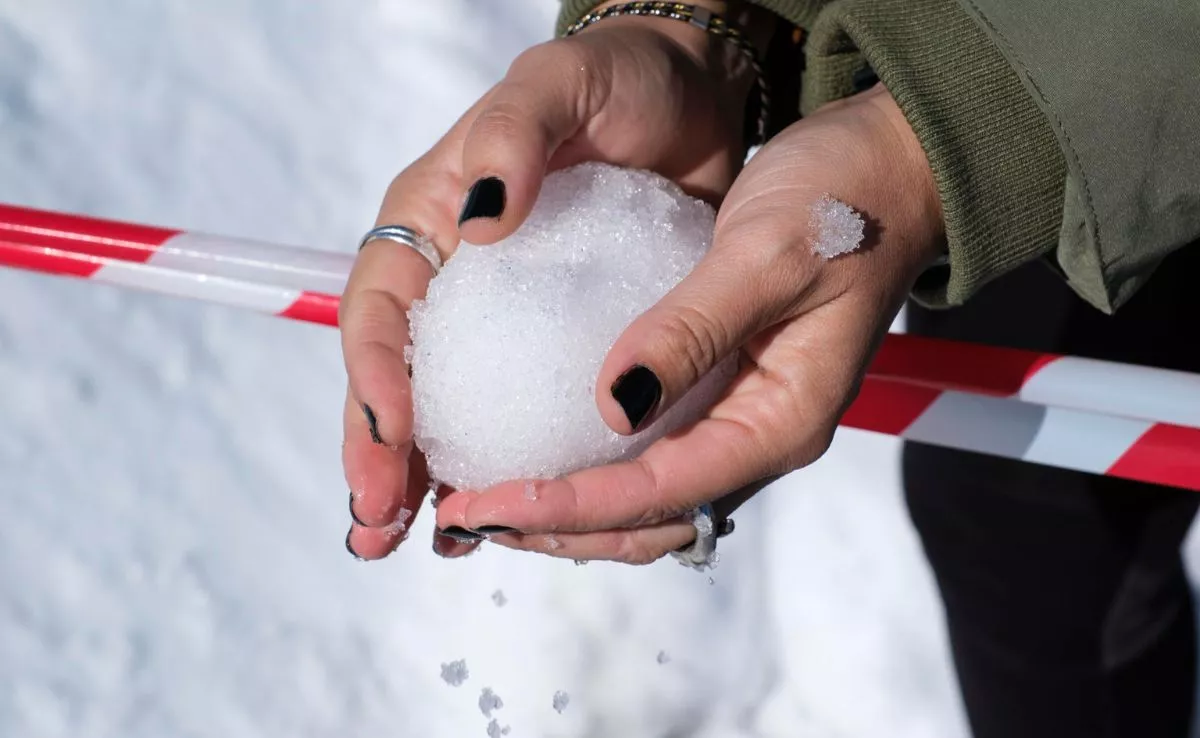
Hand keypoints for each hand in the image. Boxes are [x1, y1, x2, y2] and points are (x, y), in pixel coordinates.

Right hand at [340, 2, 767, 559]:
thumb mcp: (558, 85)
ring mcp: (508, 322)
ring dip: (438, 483)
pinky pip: (528, 412)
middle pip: (399, 382)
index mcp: (428, 227)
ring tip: (439, 544)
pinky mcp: (565, 343)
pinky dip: (519, 462)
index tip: (389, 448)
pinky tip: (524, 513)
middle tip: (377, 531)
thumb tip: (481, 222)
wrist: (688, 98)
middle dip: (383, 461)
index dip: (373, 385)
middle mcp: (457, 284)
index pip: (379, 316)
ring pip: (456, 412)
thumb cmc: (613, 82)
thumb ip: (513, 138)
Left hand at [433, 85, 946, 563]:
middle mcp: (762, 434)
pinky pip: (652, 452)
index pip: (663, 490)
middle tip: (469, 511)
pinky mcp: (724, 390)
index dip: (571, 504)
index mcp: (783, 418)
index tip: (488, 501)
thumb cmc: (842, 203)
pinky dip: (592, 465)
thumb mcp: (764, 256)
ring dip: (570, 508)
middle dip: (559, 525)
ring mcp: (744, 416)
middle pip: (652, 516)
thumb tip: (613, 406)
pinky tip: (538, 446)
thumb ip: (692, 330)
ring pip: (648, 496)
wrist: (889, 169)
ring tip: (490, 499)